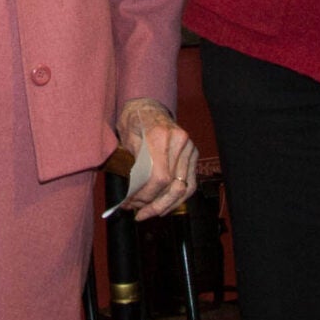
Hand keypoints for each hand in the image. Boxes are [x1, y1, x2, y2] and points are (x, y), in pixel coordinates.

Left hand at [115, 98, 198, 220]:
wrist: (148, 105)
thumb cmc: (133, 121)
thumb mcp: (126, 139)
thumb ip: (131, 165)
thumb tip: (132, 194)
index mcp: (160, 136)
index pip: (159, 177)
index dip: (146, 195)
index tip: (132, 204)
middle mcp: (179, 142)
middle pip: (172, 185)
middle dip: (154, 204)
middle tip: (138, 214)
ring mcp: (190, 148)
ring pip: (184, 188)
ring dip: (167, 205)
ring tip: (150, 213)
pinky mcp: (193, 154)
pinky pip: (190, 182)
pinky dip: (179, 197)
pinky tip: (165, 205)